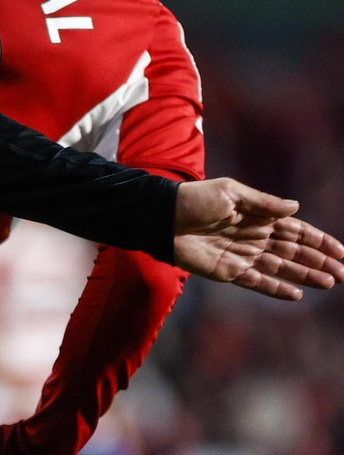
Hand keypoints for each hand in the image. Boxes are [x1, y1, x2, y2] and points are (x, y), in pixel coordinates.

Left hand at [174, 177, 343, 299]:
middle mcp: (253, 237)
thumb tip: (296, 207)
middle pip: (293, 253)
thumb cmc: (194, 199)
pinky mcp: (228, 271)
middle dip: (318, 262)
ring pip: (280, 269)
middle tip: (343, 274)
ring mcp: (242, 255)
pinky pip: (257, 282)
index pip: (294, 230)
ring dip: (304, 276)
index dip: (318, 241)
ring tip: (329, 283)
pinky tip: (296, 294)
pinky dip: (276, 289)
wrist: (162, 217)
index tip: (341, 252)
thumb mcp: (230, 193)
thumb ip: (263, 203)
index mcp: (256, 216)